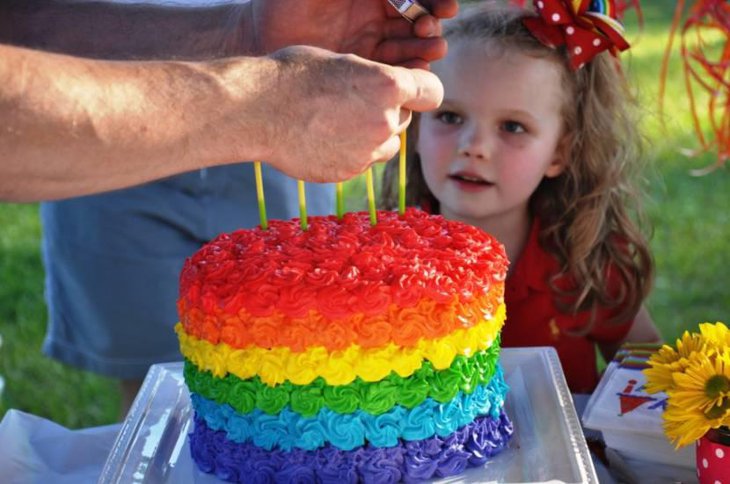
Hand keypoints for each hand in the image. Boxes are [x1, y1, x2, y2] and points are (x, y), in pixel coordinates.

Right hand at [244, 46, 443, 180]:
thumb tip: (386, 90)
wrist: (256, 110)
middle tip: (355, 103)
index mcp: (388, 85)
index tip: (412, 91)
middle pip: (404, 119)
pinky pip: (361, 162)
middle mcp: (384, 121)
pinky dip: (350, 154)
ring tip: (339, 123)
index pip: (431, 91)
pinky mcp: (347, 172)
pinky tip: (322, 140)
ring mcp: (367, 152)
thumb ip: (372, 79)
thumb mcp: (341, 62)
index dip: (422, 89)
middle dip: (389, 111)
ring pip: (387, 145)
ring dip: (374, 136)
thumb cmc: (292, 75)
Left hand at [247, 0, 458, 67]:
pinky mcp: (361, 71)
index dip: (431, 0)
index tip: (445, 6)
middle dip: (430, 25)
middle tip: (433, 30)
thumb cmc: (285, 1)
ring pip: (408, 48)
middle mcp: (375, 16)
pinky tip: (416, 75)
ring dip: (424, 50)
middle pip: (416, 21)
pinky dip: (406, 75)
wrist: (258, 37)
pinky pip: (391, 74)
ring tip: (433, 52)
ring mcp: (370, 45)